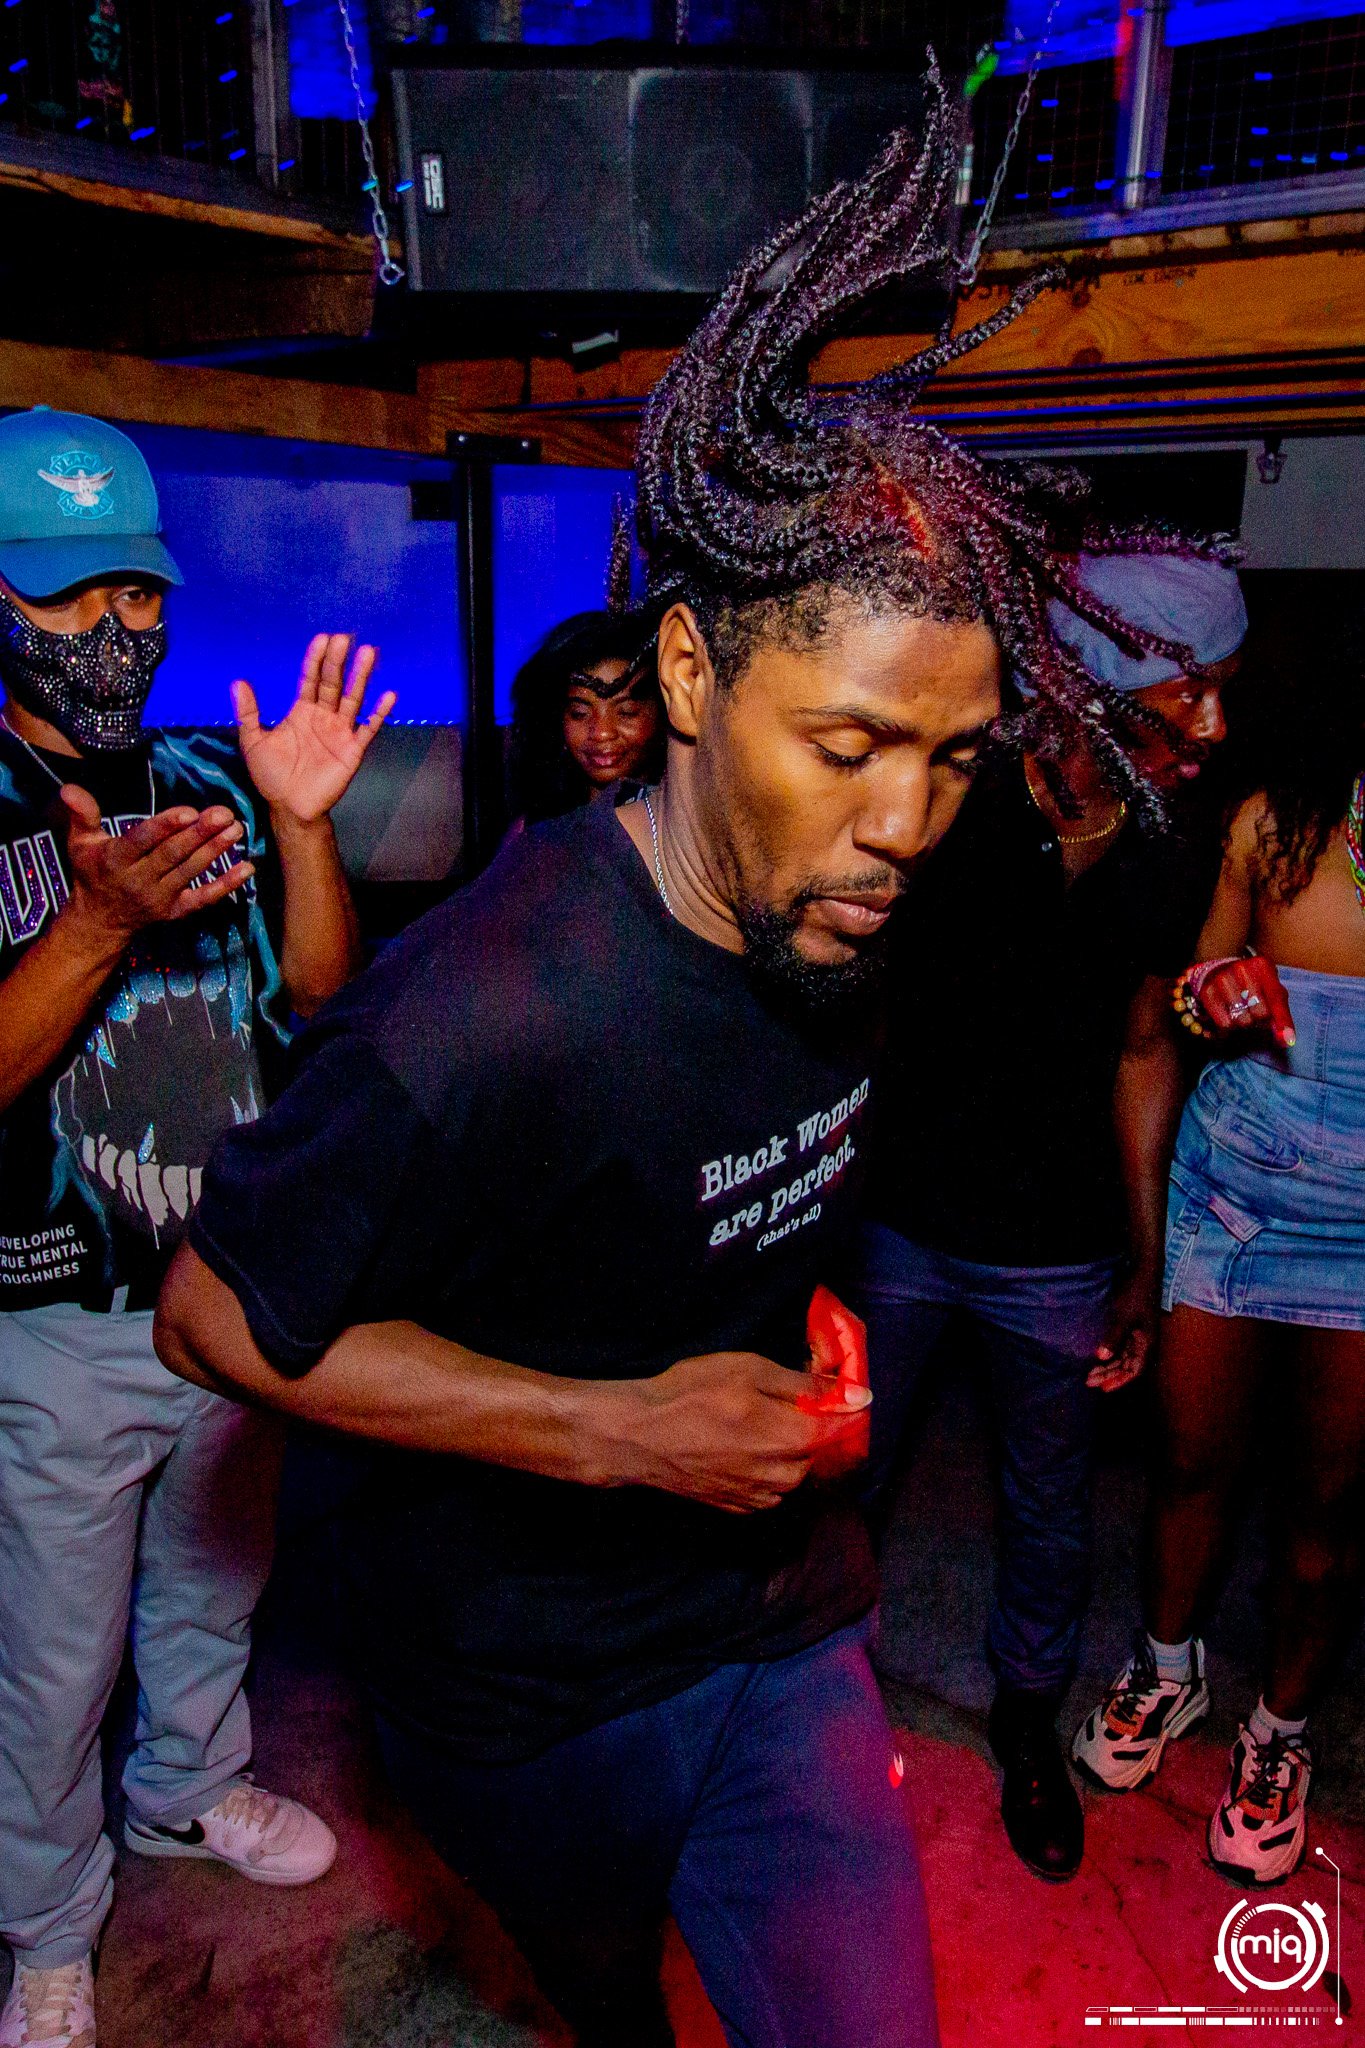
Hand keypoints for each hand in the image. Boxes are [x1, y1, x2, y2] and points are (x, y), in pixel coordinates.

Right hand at [61, 785, 252, 946]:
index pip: (143, 841)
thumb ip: (81, 814)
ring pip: (190, 871)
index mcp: (116, 860)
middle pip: (173, 855)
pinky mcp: (176, 911)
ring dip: (215, 850)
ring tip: (236, 829)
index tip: (189, 811)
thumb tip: (69, 788)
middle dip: (200, 833)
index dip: (165, 826)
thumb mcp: (80, 843)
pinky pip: (203, 898)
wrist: (100, 921)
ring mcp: (160, 898)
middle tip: (224, 813)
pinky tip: (247, 868)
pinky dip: (226, 884)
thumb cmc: (93, 873)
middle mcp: (139, 880)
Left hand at [234, 632, 395, 823]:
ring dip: (361, 676)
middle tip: (344, 638)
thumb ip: (248, 712)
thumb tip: (238, 682)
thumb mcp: (253, 742)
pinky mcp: (353, 749)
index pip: (310, 679)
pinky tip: (388, 695)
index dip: (315, 660)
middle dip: (338, 661)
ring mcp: (340, 732)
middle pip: (333, 683)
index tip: (322, 639)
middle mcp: (323, 716)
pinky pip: (368, 728)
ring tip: (369, 653)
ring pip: (353, 698)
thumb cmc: (271, 775)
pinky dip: (378, 713)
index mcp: (301, 711)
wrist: (290, 807)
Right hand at [620, 1350, 872, 1513]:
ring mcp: (758, 1496)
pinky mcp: (737, 1507)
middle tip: (771, 1402)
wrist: (639, 1436)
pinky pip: (767, 1489)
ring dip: (783, 1450)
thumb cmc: (691, 1394)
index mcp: (791, 1438)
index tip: (821, 1393)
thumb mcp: (749, 1370)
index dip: (837, 1407)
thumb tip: (855, 1394)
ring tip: (748, 1425)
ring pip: (792, 1473)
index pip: (841, 1429)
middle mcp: (782, 1475)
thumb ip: (804, 1385)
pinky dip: (762, 1469)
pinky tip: (736, 1448)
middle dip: (803, 1427)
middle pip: (815, 1451)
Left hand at [1089, 1265, 1160, 1391]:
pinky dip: (1110, 1354)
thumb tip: (1101, 1357)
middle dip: (1109, 1375)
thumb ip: (1114, 1337)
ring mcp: (1139, 1337)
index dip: (1119, 1381)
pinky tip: (1098, 1358)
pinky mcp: (1132, 1329)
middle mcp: (1145, 1344)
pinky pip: (1121, 1348)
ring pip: (1123, 1359)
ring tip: (1090, 1373)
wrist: (1142, 1273)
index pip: (1134, 1371)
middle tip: (1089, 1381)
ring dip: (1108, 1366)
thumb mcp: (1123, 1316)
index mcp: (1148, 1344)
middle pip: (1127, 1367)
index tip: (1102, 1388)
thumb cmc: (1135, 1294)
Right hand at [1198, 956, 1294, 1049]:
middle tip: (1254, 1012)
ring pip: (1241, 1021)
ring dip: (1243, 1024)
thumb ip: (1281, 1015)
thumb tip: (1287, 1040)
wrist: (1221, 970)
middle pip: (1259, 1013)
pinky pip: (1223, 1024)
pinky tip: (1228, 1017)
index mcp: (1262, 965)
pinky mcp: (1207, 992)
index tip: (1288, 1041)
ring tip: (1241, 1013)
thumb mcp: (1272, 992)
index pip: (1275, 999)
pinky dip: (1228, 1028)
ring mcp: (1221, 979)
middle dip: (1259, 1020)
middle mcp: (1240, 968)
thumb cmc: (1254, 984)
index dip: (1283, 1022)